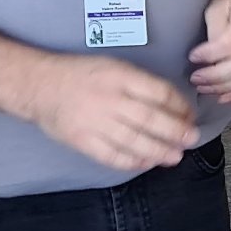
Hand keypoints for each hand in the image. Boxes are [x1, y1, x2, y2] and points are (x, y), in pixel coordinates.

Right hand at [20, 54, 197, 173]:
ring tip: (175, 156)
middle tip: (191, 138)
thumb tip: (173, 105)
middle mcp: (109, 99)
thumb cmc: (82, 75)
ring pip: (133, 140)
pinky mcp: (82, 140)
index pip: (159, 92)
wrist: (39, 85)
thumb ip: (140, 84)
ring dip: (158, 150)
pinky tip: (147, 163)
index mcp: (119, 76)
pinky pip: (112, 155)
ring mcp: (94, 121)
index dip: (179, 106)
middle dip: (175, 131)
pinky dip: (132, 162)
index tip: (189, 115)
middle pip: (149, 118)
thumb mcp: (114, 67)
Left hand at [190, 0, 230, 101]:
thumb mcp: (218, 6)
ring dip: (224, 88)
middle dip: (215, 77)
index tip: (193, 58)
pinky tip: (224, 95)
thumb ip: (214, 30)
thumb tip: (209, 56)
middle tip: (197, 78)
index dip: (209, 56)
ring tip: (206, 87)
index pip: (229, 45)